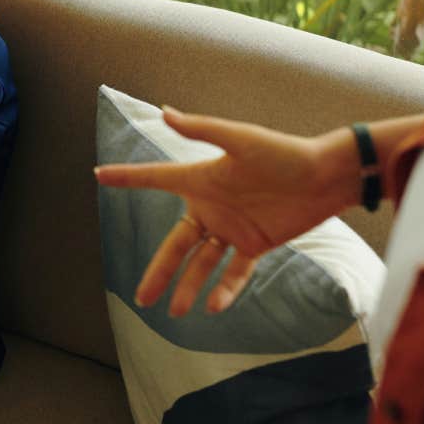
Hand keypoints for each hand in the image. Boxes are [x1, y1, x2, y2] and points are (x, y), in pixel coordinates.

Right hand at [96, 109, 357, 316]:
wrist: (325, 176)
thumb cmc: (283, 153)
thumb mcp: (240, 138)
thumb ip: (202, 130)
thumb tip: (164, 112)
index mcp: (202, 179)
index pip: (156, 179)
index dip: (128, 178)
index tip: (99, 174)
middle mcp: (212, 207)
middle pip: (176, 244)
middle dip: (158, 270)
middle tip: (141, 297)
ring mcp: (232, 228)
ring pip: (202, 264)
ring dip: (188, 287)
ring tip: (174, 312)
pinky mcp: (256, 244)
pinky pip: (236, 272)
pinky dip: (225, 288)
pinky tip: (214, 307)